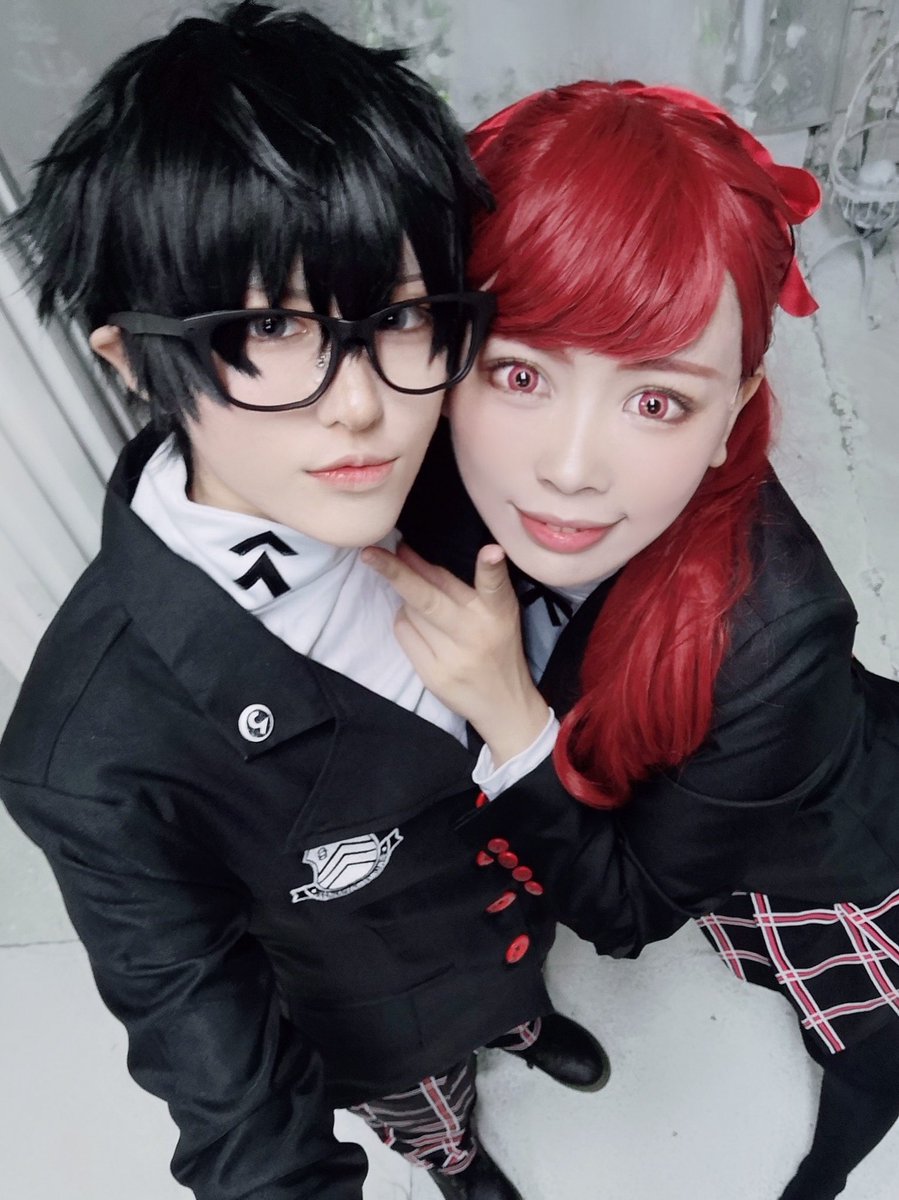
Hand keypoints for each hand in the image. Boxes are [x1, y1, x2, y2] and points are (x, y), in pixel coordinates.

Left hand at [362, 542, 549, 766]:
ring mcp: (452, 657)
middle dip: (396, 572)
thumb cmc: (496, 646)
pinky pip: (404, 633)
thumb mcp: (493, 612)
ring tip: (425, 606)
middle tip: (370, 554)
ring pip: (409, 612)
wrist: (503, 704)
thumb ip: (454, 583)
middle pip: (428, 598)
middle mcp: (475, 633)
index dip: (491, 566)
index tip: (491, 551)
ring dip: (408, 601)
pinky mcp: (433, 675)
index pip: (495, 586)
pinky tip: (419, 626)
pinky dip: (405, 621)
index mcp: (498, 612)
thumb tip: (406, 553)